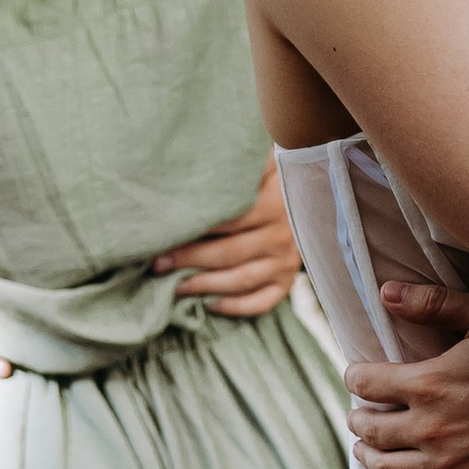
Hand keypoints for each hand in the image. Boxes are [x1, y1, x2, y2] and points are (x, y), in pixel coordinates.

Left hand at [155, 157, 300, 317]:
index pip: (228, 219)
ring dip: (203, 286)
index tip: (162, 232)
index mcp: (274, 201)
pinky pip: (261, 302)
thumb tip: (189, 162)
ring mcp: (286, 260)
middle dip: (188, 259)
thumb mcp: (258, 161)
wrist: (310, 196)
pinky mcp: (287, 279)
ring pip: (240, 280)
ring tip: (174, 287)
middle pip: (229, 252)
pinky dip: (235, 307)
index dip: (193, 226)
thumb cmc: (268, 177)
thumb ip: (234, 163)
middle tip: (158, 264)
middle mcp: (283, 233)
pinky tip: (209, 305)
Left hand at [344, 284, 468, 468]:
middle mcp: (427, 428)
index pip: (366, 383)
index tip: (357, 376)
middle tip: (360, 415)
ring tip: (366, 451)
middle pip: (370, 429)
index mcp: (426, 384)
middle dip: (358, 419)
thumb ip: (434, 303)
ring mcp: (445, 466)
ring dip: (368, 458)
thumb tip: (386, 292)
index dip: (355, 377)